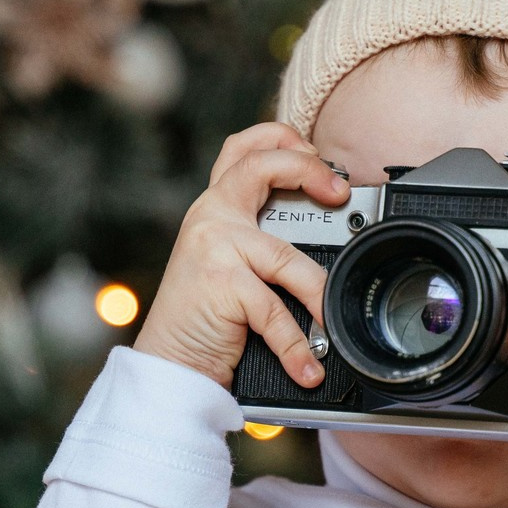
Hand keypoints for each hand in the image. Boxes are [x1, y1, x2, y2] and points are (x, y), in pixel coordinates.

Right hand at [135, 123, 346, 388]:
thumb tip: (327, 233)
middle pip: (260, 165)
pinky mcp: (222, 283)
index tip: (319, 160)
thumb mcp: (228, 264)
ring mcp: (214, 247)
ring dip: (319, 291)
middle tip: (339, 193)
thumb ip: (260, 240)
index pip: (243, 149)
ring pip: (287, 256)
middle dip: (309, 168)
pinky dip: (298, 345)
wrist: (168, 363)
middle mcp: (211, 217)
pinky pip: (276, 311)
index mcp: (215, 209)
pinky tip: (308, 366)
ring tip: (332, 316)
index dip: (284, 141)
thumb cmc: (203, 319)